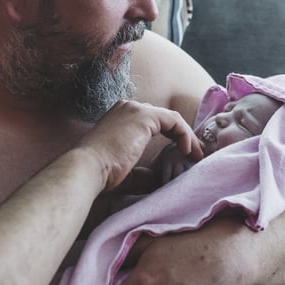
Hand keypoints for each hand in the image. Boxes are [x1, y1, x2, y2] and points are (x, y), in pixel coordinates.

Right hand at [78, 100, 202, 190]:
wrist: (87, 168)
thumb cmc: (100, 173)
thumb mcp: (125, 171)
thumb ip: (142, 171)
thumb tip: (156, 177)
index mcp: (120, 117)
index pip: (153, 122)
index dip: (171, 137)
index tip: (183, 155)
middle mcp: (127, 108)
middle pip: (163, 118)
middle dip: (181, 136)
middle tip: (194, 155)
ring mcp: (135, 109)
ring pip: (171, 119)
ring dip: (187, 137)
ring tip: (196, 155)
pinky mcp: (144, 117)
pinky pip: (174, 121)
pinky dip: (185, 135)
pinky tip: (188, 151)